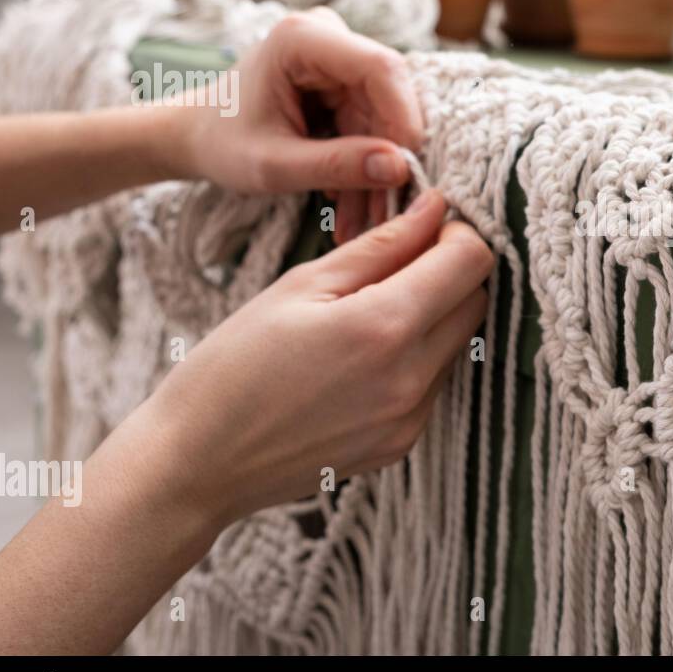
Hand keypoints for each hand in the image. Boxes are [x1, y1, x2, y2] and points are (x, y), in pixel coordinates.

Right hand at [118, 189, 491, 529]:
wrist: (197, 463)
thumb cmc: (234, 365)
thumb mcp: (301, 285)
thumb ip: (381, 245)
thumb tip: (434, 208)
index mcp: (386, 327)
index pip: (472, 261)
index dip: (454, 234)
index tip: (422, 227)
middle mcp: (412, 378)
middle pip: (475, 301)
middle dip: (450, 271)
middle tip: (395, 262)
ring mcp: (411, 418)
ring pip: (458, 343)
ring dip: (433, 316)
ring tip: (367, 312)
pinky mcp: (402, 443)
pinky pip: (434, 383)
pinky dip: (415, 358)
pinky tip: (361, 358)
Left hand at [170, 7, 422, 242]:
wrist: (199, 136)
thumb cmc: (223, 144)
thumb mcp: (274, 165)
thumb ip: (336, 165)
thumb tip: (400, 168)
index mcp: (302, 39)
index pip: (380, 68)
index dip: (404, 118)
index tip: (406, 171)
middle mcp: (328, 36)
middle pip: (389, 95)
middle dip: (391, 156)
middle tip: (386, 213)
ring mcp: (340, 57)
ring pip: (386, 117)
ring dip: (379, 171)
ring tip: (363, 221)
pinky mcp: (346, 81)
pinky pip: (375, 125)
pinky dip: (367, 166)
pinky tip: (354, 205)